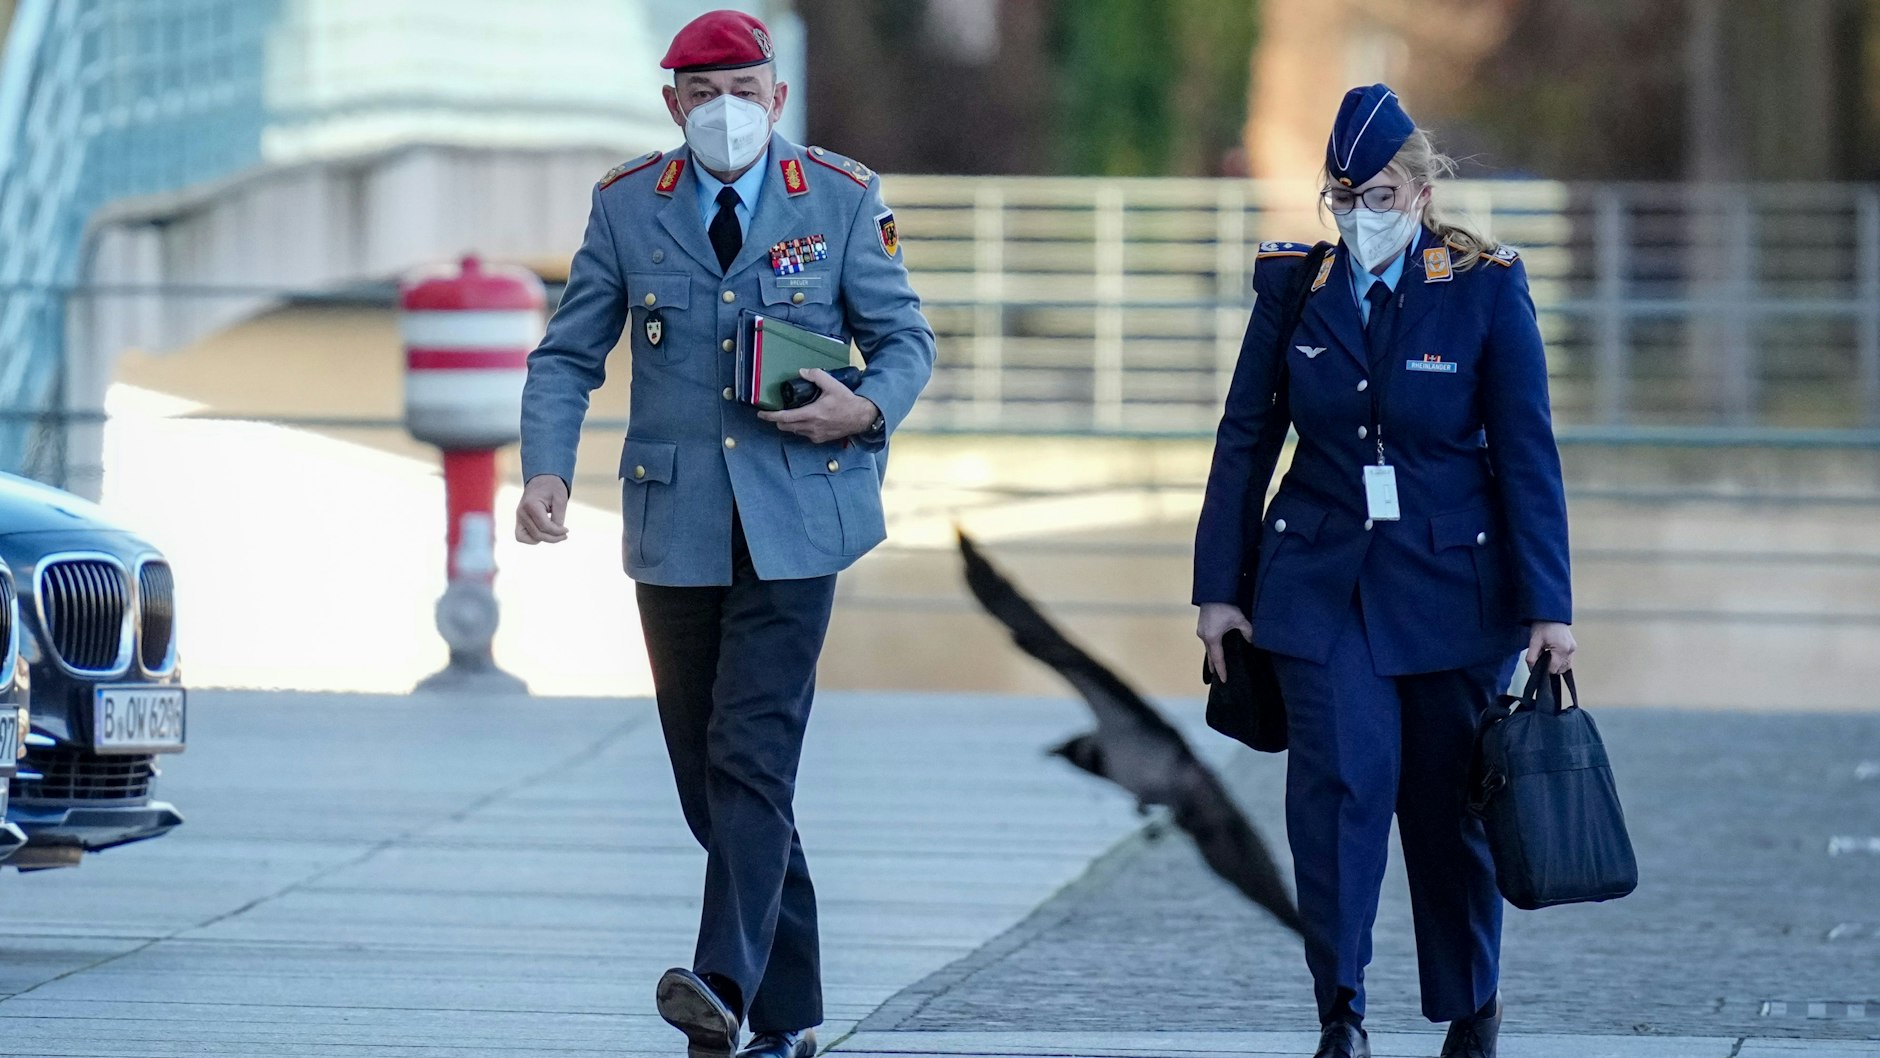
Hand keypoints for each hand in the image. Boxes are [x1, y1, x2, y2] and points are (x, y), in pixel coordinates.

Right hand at [515, 474, 569, 543]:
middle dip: (553, 538)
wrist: (542, 479)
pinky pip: (520, 536)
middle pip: (537, 534)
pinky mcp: (519, 520)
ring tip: (554, 534)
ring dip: (543, 539)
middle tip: (565, 534)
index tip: (567, 530)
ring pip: (527, 538)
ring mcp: (518, 517)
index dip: (558, 532)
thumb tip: (556, 534)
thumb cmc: (552, 488)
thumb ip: (558, 517)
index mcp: (531, 505)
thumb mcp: (560, 499)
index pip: (544, 526)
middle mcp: (521, 512)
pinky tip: (544, 534)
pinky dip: (532, 539)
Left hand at [758, 369, 879, 443]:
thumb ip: (816, 376)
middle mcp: (811, 427)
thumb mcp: (832, 384)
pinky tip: (805, 421)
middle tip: (774, 413)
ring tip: (790, 415)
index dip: (770, 416)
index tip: (761, 414)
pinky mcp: (820, 439)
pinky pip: (804, 435)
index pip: (785, 418)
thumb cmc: (847, 402)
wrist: (862, 418)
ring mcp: (815, 435)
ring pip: (794, 431)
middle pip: (785, 427)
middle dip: (777, 421)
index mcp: (812, 414)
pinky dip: (800, 428)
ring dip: (789, 424)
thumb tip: (802, 372)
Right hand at [1197, 602, 1253, 683]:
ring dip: (1212, 655)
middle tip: (1219, 676)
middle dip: (1215, 666)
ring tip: (1217, 664)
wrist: (1214, 590)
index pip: (1218, 659)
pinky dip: (1211, 646)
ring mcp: (1201, 630)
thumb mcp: (1240, 619)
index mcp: (1213, 638)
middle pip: (1210, 655)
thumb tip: (1252, 641)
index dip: (1221, 670)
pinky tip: (1216, 647)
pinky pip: (1207, 640)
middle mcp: (1204, 636)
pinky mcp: (1202, 624)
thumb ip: (1248, 632)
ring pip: (1208, 647)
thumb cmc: (1225, 604)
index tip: (1223, 680)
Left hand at [1527, 621, 1576, 672]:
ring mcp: (1573, 648)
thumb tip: (1532, 670)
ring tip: (1548, 654)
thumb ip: (1531, 658)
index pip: (1553, 669)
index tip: (1539, 661)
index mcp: (1562, 649)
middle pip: (1560, 669)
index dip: (1544, 668)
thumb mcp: (1534, 642)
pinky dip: (1561, 661)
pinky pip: (1568, 660)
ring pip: (1566, 667)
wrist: (1550, 614)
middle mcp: (1570, 650)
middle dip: (1550, 666)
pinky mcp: (1573, 647)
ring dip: (1556, 665)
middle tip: (1542, 656)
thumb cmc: (1542, 626)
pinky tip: (1553, 655)